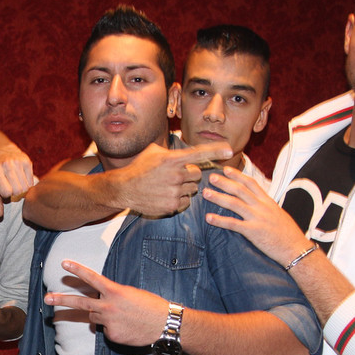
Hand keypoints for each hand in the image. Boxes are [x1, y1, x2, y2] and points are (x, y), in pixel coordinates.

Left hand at [0, 144, 35, 218]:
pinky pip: (32, 181)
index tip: (5, 192)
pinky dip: (28, 184)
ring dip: (23, 189)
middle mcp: (7, 165)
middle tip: (12, 188)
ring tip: (17, 183)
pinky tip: (22, 179)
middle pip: (18, 191)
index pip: (6, 192)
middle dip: (16, 193)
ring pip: (26, 187)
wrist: (4, 152)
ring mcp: (18, 162)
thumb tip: (0, 215)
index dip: (7, 195)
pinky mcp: (27, 161)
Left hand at [44, 260, 168, 345]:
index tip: (64, 263)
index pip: (92, 278)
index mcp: (115, 291)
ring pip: (94, 318)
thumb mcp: (131, 294)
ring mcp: (108, 322)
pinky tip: (128, 328)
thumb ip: (112, 296)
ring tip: (122, 316)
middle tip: (47, 299)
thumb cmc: (151, 306)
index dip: (77, 270)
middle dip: (61, 300)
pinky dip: (114, 329)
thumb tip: (99, 304)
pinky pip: (106, 331)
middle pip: (80, 303)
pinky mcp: (112, 335)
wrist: (165, 324)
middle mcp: (108, 306)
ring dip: (101, 315)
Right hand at [111, 142, 233, 216]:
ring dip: (184, 188)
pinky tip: (164, 196)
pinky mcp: (172, 205)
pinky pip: (185, 202)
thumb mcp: (153, 152)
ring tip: (167, 186)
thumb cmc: (139, 168)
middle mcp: (176, 175)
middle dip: (189, 175)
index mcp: (172, 159)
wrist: (124, 188)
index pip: (199, 153)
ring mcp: (174, 191)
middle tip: (174, 176)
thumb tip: (185, 150)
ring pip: (192, 189)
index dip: (216, 151)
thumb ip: (172, 150)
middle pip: (197, 175)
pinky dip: (178, 199)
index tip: (229, 150)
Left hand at [202, 167, 311, 265]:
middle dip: (224, 182)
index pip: (251, 183)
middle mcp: (262, 207)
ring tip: (205, 193)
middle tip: (210, 177)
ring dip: (218, 197)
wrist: (296, 248)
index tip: (226, 169)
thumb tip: (255, 203)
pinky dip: (220, 220)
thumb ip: (265, 207)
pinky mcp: (253, 231)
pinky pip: (233, 224)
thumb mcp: (278, 215)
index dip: (238, 175)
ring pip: (235, 203)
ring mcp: (258, 218)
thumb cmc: (288, 234)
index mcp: (268, 202)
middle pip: (240, 190)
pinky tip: (208, 218)